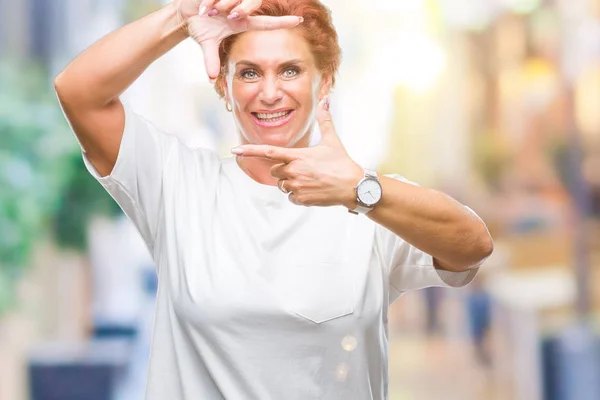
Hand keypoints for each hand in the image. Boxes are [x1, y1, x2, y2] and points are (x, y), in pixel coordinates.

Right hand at [175, 0, 302, 78]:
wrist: (186, 11)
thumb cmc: (200, 26)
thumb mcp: (207, 43)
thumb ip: (211, 60)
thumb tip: (212, 78)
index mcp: (242, 22)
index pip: (266, 23)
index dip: (282, 23)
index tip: (299, 21)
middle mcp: (240, 9)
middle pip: (249, 6)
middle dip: (238, 9)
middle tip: (223, 16)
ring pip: (232, 0)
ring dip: (219, 6)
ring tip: (209, 12)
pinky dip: (209, 2)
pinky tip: (204, 6)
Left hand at [232, 97, 363, 208]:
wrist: (353, 186)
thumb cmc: (342, 162)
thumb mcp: (332, 140)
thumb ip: (324, 120)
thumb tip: (325, 100)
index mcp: (297, 156)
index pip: (268, 152)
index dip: (250, 151)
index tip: (235, 150)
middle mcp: (294, 171)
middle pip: (275, 171)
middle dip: (284, 170)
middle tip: (303, 168)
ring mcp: (297, 186)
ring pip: (282, 185)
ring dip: (291, 183)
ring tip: (310, 179)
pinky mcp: (302, 199)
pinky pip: (290, 197)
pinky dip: (298, 195)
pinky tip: (312, 190)